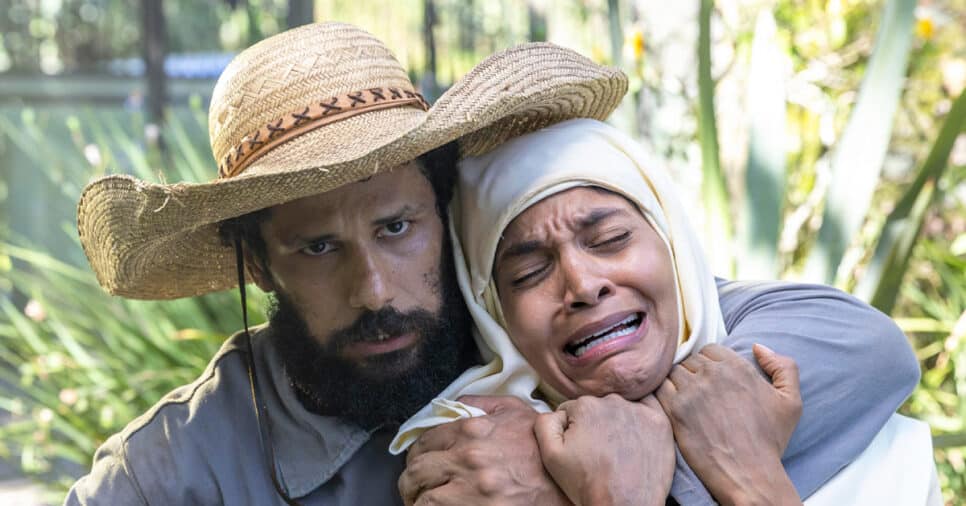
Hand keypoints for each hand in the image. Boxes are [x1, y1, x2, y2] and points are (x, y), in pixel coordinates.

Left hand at [397, 395, 569, 505]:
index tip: (420, 462)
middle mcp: (467, 458)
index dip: (418, 454)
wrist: (570, 484)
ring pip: (421, 497)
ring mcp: (471, 489)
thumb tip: (449, 406)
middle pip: (416, 470)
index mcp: (472, 430)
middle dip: (412, 480)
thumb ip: (481, 404)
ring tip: (422, 502)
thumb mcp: (516, 412)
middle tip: (416, 487)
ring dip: (417, 500)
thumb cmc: (544, 449)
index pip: (424, 441)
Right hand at [534, 394, 673, 505]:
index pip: (573, 410)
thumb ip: (545, 422)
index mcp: (585, 406)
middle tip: (598, 451)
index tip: (580, 447)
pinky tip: (636, 438)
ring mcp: (639, 411)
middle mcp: (613, 401)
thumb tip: (556, 412)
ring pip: (621, 409)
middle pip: (597, 407)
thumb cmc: (588, 483)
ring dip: (617, 422)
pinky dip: (641, 419)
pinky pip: (648, 409)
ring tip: (618, 450)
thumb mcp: (550, 455)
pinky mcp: (659, 422)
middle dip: (595, 424)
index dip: (573, 430)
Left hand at [655, 344, 802, 505]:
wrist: (749, 472)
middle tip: (700, 392)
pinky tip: (674, 406)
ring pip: (675, 372)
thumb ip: (783, 367)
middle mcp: (712, 375)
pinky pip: (661, 387)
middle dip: (695, 373)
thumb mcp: (790, 400)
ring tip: (687, 399)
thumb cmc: (770, 440)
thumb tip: (757, 347)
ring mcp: (691, 391)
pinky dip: (665, 393)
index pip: (711, 350)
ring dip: (679, 382)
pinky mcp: (675, 409)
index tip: (713, 380)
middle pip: (692, 360)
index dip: (711, 363)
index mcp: (737, 367)